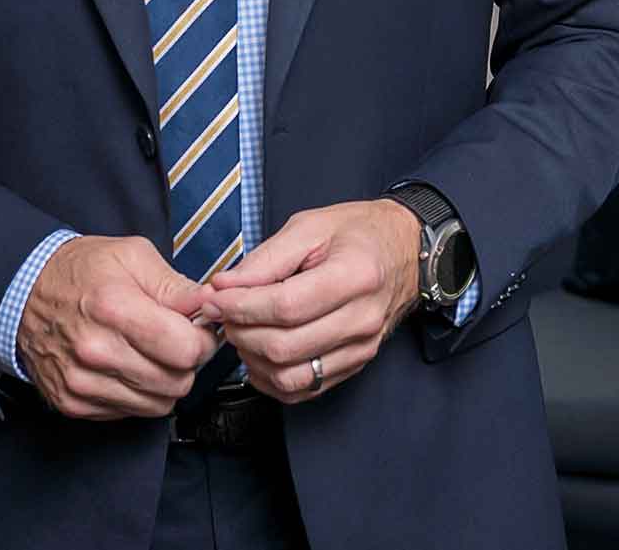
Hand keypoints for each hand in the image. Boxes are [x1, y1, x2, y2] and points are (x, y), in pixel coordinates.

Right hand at [16, 234, 219, 419]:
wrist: (24, 292)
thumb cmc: (82, 270)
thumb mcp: (133, 255)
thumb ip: (175, 284)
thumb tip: (210, 303)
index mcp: (115, 309)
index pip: (186, 350)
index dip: (203, 340)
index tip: (197, 329)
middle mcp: (96, 352)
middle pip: (176, 382)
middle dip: (188, 363)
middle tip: (176, 341)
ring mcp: (81, 382)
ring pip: (157, 405)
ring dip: (165, 382)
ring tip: (153, 354)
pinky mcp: (72, 403)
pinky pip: (129, 413)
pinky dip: (138, 394)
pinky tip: (129, 367)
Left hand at [201, 199, 418, 403]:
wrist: (405, 250)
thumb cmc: (358, 233)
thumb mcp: (309, 227)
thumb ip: (264, 260)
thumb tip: (223, 287)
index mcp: (355, 276)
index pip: (285, 307)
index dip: (240, 307)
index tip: (213, 298)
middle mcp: (362, 318)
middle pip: (284, 347)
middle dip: (240, 332)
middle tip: (224, 312)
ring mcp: (362, 347)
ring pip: (290, 377)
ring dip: (252, 359)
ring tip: (243, 331)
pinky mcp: (355, 364)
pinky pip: (304, 390)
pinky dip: (271, 378)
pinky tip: (261, 353)